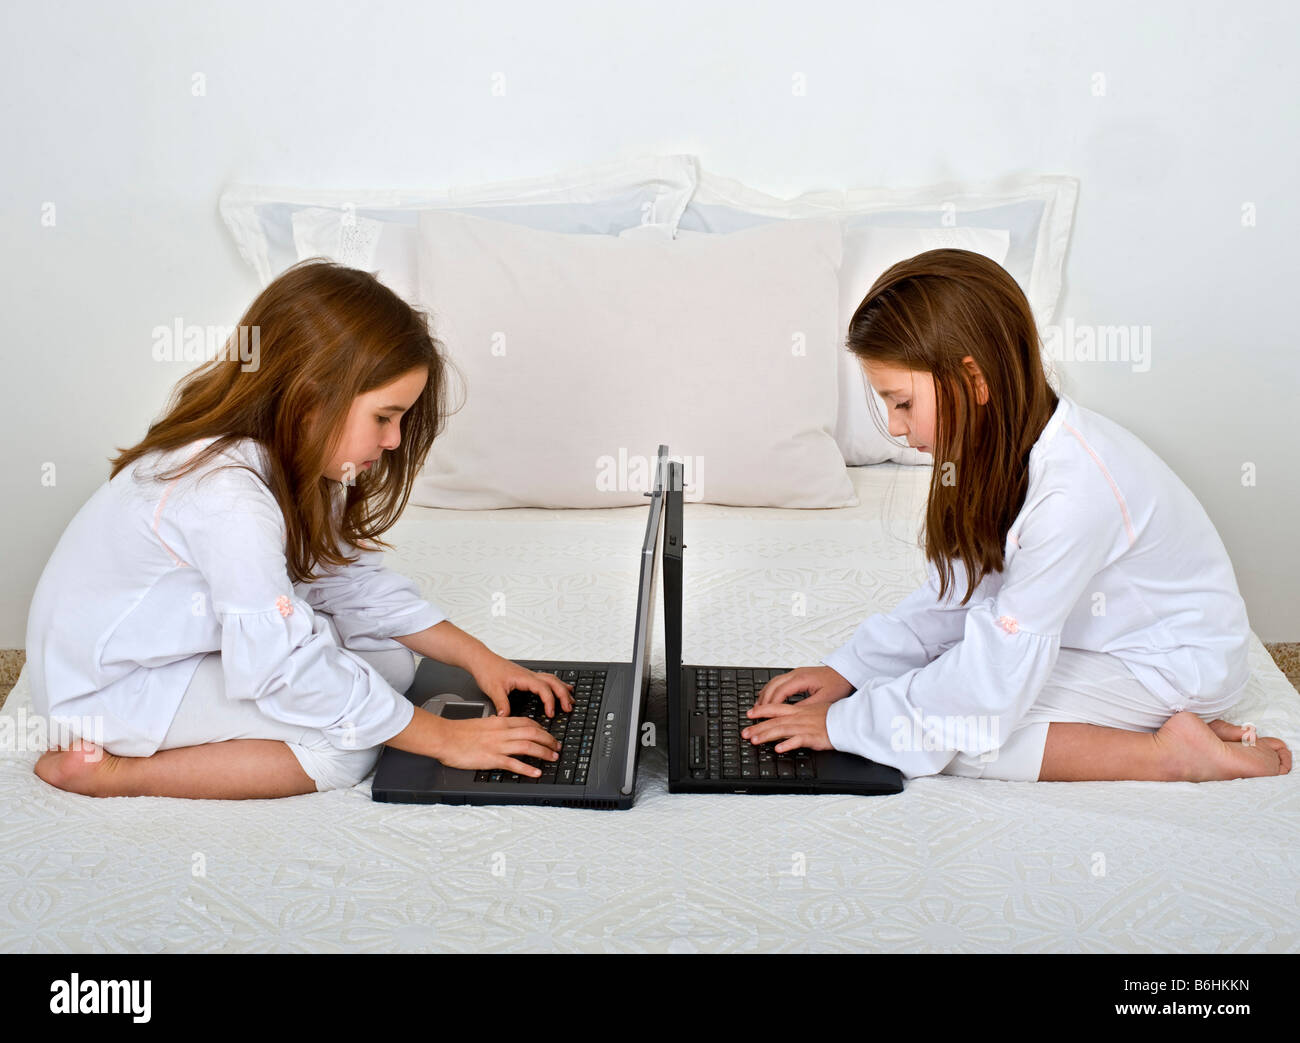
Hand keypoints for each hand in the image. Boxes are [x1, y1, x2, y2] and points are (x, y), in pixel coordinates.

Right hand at [429, 713, 561, 777]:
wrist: (444, 737)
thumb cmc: (458, 732)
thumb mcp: (481, 723)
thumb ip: (494, 726)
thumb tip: (502, 727)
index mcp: (500, 722)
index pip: (527, 722)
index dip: (542, 729)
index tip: (548, 734)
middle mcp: (502, 732)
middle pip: (533, 732)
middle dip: (549, 740)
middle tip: (557, 747)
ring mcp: (498, 745)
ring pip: (528, 745)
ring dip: (544, 752)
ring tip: (553, 758)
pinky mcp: (492, 758)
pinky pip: (514, 763)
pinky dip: (527, 768)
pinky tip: (536, 772)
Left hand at [469, 653, 573, 717]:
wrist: (482, 660)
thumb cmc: (488, 670)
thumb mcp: (493, 690)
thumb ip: (502, 704)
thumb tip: (507, 718)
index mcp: (524, 678)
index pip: (544, 689)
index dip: (550, 702)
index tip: (550, 713)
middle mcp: (529, 675)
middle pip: (554, 682)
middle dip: (563, 695)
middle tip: (569, 708)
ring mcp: (529, 675)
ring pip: (552, 680)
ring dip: (562, 689)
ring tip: (570, 699)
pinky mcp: (526, 677)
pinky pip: (546, 679)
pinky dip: (556, 685)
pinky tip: (559, 688)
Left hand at [741, 700, 832, 753]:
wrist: (848, 720)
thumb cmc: (834, 716)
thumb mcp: (814, 709)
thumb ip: (801, 713)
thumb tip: (790, 717)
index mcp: (799, 710)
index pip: (776, 708)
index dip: (761, 710)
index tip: (749, 714)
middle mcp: (799, 717)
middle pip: (774, 721)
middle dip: (757, 727)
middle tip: (744, 733)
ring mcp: (805, 727)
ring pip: (781, 730)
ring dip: (766, 735)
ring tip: (754, 740)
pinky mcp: (813, 737)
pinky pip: (798, 741)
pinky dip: (788, 744)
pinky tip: (778, 749)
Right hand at [752, 665, 852, 707]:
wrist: (845, 672)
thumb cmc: (837, 684)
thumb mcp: (824, 699)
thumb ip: (806, 706)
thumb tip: (791, 714)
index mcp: (801, 679)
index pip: (780, 691)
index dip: (771, 704)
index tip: (764, 715)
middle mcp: (795, 674)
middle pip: (772, 685)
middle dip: (763, 700)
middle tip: (756, 713)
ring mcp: (795, 673)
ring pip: (773, 682)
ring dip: (764, 695)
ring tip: (758, 708)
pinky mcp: (797, 675)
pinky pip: (778, 682)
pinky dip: (770, 691)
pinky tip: (768, 698)